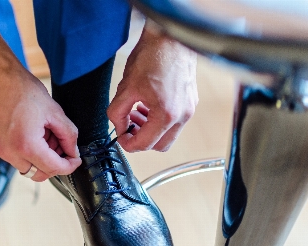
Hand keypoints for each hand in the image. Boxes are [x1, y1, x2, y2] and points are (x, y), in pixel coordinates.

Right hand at [0, 17, 80, 180]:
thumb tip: (73, 150)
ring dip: (42, 158)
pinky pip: (18, 158)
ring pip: (29, 167)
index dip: (70, 165)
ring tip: (48, 134)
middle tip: (62, 144)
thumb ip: (68, 135)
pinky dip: (30, 152)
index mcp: (26, 145)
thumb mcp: (54, 111)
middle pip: (40, 173)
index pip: (54, 168)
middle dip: (55, 163)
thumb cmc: (20, 88)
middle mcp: (11, 153)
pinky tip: (36, 133)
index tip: (76, 159)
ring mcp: (1, 150)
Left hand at [107, 19, 198, 151]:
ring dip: (150, 131)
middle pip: (160, 146)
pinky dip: (160, 121)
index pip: (145, 144)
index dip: (128, 144)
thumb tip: (118, 127)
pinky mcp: (190, 101)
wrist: (170, 38)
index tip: (120, 137)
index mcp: (166, 114)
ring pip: (168, 135)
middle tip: (127, 128)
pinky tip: (147, 107)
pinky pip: (175, 122)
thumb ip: (117, 113)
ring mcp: (189, 109)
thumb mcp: (126, 88)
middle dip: (141, 140)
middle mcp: (182, 115)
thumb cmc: (152, 57)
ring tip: (136, 114)